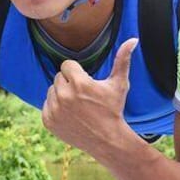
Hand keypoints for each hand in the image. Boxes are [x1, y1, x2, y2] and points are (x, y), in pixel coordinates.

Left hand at [42, 38, 137, 152]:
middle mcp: (64, 96)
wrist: (106, 139)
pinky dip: (55, 107)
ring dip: (62, 94)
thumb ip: (123, 59)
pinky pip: (46, 104)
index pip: (67, 65)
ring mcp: (55, 110)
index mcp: (80, 84)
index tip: (87, 83)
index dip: (78, 73)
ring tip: (77, 105)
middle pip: (59, 77)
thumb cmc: (113, 109)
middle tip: (83, 96)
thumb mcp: (119, 84)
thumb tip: (133, 39)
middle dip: (70, 83)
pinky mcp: (48, 121)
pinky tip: (70, 114)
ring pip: (51, 90)